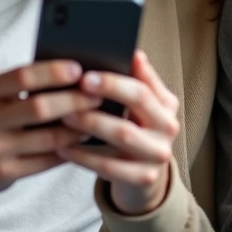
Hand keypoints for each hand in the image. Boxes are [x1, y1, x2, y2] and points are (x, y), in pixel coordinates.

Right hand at [0, 60, 102, 214]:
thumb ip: (15, 83)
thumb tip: (66, 71)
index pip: (21, 77)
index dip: (52, 72)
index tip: (78, 69)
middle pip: (39, 107)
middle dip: (74, 100)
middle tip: (98, 94)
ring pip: (48, 138)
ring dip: (78, 128)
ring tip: (96, 117)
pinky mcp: (4, 173)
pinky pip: (46, 160)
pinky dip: (68, 149)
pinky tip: (82, 140)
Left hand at [57, 51, 179, 215]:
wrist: (143, 175)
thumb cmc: (134, 129)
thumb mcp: (139, 105)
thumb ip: (136, 80)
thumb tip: (133, 53)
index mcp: (167, 104)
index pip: (142, 86)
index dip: (114, 80)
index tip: (86, 75)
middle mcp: (168, 127)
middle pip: (137, 105)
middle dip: (105, 94)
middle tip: (74, 91)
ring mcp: (158, 154)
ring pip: (122, 134)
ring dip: (91, 123)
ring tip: (64, 116)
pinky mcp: (144, 177)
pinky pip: (109, 166)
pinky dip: (84, 155)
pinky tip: (63, 147)